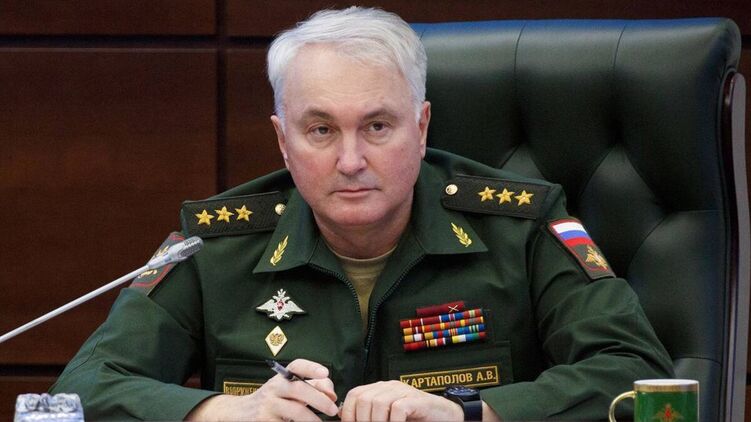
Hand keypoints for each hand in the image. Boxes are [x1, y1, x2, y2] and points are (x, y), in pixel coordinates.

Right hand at [186, 358, 337, 420]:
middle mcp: (274, 387)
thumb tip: (332, 394)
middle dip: (319, 399)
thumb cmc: (274, 400)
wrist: (240, 413)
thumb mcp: (289, 389)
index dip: (311, 368)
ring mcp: (267, 405)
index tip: (326, 373)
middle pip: (299, 389)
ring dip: (312, 419)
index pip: (296, 365)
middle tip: (333, 409)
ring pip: (295, 411)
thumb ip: (312, 387)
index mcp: (282, 376)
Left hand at [339, 380, 463, 420]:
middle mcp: (390, 387)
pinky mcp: (416, 400)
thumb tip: (349, 421)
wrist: (444, 416)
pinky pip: (398, 409)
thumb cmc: (414, 419)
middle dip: (362, 421)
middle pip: (364, 399)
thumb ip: (372, 417)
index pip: (355, 394)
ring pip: (378, 403)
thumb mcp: (388, 418)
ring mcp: (403, 391)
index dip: (348, 413)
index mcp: (380, 389)